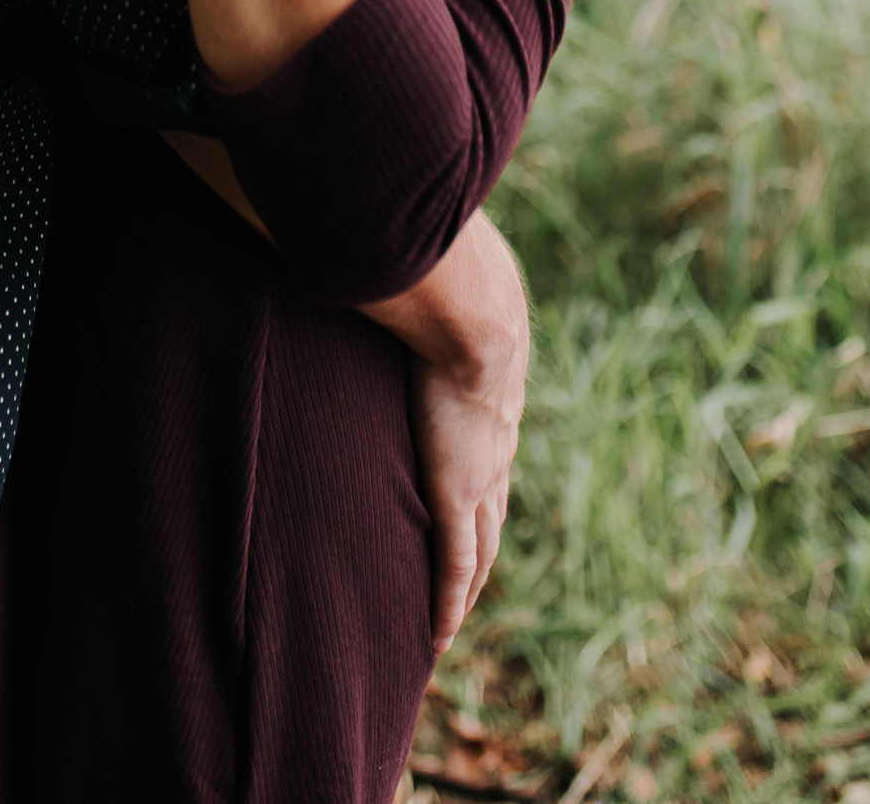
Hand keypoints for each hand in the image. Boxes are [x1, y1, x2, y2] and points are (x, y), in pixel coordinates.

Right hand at [363, 212, 529, 651]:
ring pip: (478, 547)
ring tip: (447, 616)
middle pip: (491, 513)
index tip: (466, 505)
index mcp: (490, 397)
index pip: (486, 456)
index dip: (478, 487)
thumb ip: (408, 276)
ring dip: (465, 583)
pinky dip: (448, 602)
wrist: (472, 305)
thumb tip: (375, 235)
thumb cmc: (450, 280)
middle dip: (478, 547)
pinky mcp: (458, 496)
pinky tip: (438, 635)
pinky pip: (455, 566)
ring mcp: (479, 474)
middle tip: (460, 581)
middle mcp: (493, 443)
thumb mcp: (435, 284)